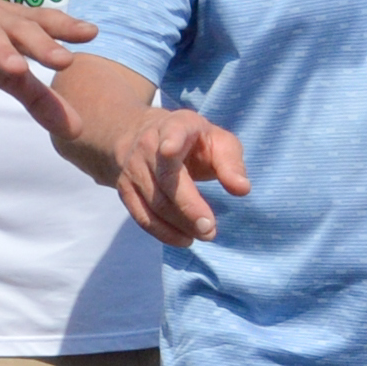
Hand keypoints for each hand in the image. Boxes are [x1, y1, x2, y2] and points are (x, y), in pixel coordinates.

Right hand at [0, 0, 97, 139]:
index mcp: (13, 24)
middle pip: (19, 27)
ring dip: (0, 48)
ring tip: (17, 68)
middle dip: (41, 43)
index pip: (43, 22)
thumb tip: (77, 132)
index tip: (91, 32)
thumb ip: (40, 98)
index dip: (66, 26)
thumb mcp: (5, 71)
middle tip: (64, 60)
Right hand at [112, 108, 250, 245]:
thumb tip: (242, 189)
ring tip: (206, 234)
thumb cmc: (192, 141)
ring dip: (181, 224)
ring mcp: (133, 167)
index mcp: (176, 126)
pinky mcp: (125, 189)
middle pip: (166, 180)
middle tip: (210, 229)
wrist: (139, 134)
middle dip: (188, 206)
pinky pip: (142, 216)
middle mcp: (149, 145)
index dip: (170, 140)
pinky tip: (185, 239)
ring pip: (154, 202)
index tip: (169, 149)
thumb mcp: (217, 140)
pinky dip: (164, 233)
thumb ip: (231, 163)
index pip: (171, 132)